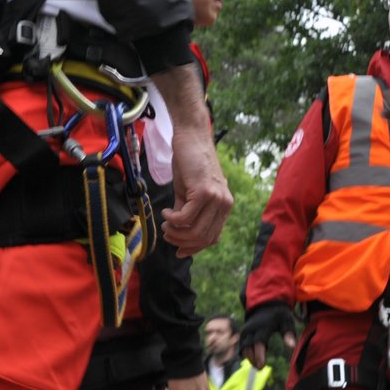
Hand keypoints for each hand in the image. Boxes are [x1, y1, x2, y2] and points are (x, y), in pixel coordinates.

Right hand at [155, 63, 233, 256]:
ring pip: (196, 232)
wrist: (191, 138)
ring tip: (165, 224)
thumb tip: (178, 235)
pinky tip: (165, 212)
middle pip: (204, 238)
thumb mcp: (189, 194)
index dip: (194, 248)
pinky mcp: (205, 192)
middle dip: (181, 242)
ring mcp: (217, 198)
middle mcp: (225, 204)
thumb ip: (188, 214)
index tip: (178, 250)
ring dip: (176, 233)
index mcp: (224, 206)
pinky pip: (186, 217)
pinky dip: (172, 220)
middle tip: (166, 233)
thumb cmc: (189, 164)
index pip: (212, 237)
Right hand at [241, 303, 296, 367]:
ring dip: (249, 357)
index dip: (259, 355)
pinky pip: (242, 345)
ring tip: (257, 366)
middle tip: (260, 368)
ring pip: (244, 347)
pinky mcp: (244, 333)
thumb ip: (289, 334)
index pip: (259, 343)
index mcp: (263, 326)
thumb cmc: (279, 314)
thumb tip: (292, 347)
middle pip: (249, 346)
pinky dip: (247, 352)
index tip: (262, 365)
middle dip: (253, 359)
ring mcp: (246, 330)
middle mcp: (252, 328)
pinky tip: (255, 358)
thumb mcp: (287, 321)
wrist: (266, 304)